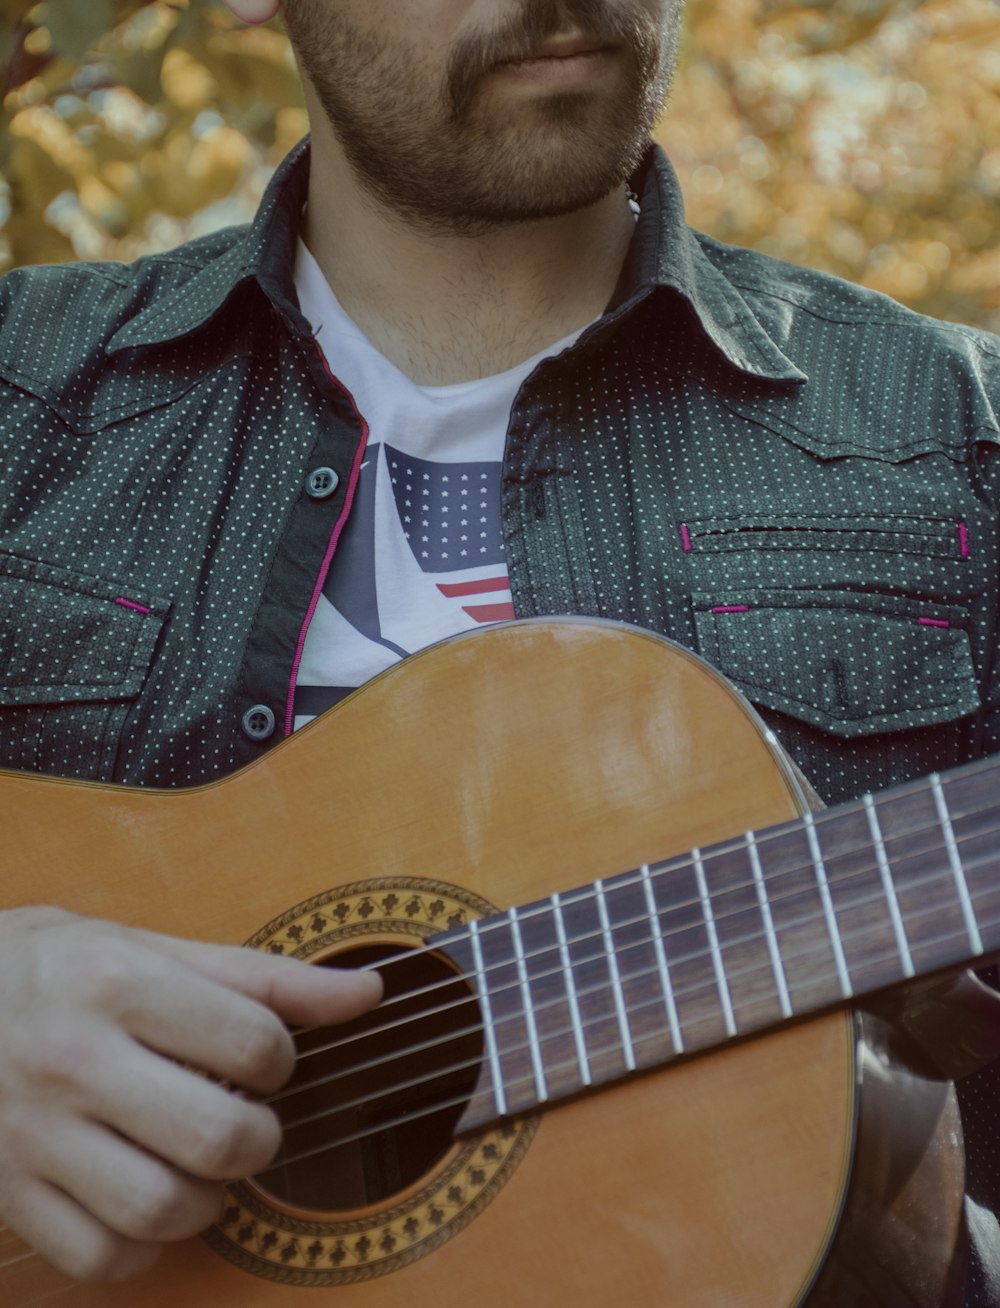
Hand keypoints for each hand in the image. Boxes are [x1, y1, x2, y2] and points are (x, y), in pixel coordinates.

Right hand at [0, 906, 381, 1282]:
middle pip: (217, 1137)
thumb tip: (369, 993)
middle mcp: (74, 1058)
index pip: (252, 1041)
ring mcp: (34, 1133)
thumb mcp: (151, 946)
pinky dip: (140, 1247)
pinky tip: (144, 1203)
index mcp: (119, 981)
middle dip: (260, 1139)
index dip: (281, 1059)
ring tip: (200, 1165)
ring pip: (161, 1209)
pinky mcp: (8, 1192)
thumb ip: (261, 976)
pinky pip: (99, 1258)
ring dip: (207, 1200)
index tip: (262, 1057)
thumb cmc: (62, 968)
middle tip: (248, 1123)